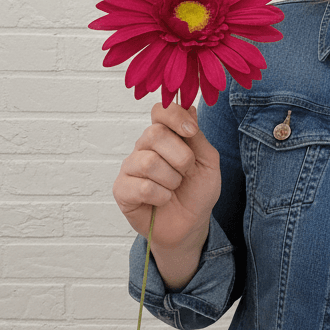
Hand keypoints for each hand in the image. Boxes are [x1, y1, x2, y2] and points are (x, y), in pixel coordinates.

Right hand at [112, 102, 220, 251]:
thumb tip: (188, 106)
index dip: (175, 117)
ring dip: (172, 179)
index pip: (160, 111)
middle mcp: (144, 147)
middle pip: (155, 134)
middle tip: (186, 171)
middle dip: (181, 157)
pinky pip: (143, 187)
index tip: (191, 132)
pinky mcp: (121, 189)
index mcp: (165, 135)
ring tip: (174, 187)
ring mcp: (130, 167)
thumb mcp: (208, 161)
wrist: (191, 223)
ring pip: (149, 162)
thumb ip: (197, 136)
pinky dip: (162, 196)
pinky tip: (163, 200)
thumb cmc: (198, 190)